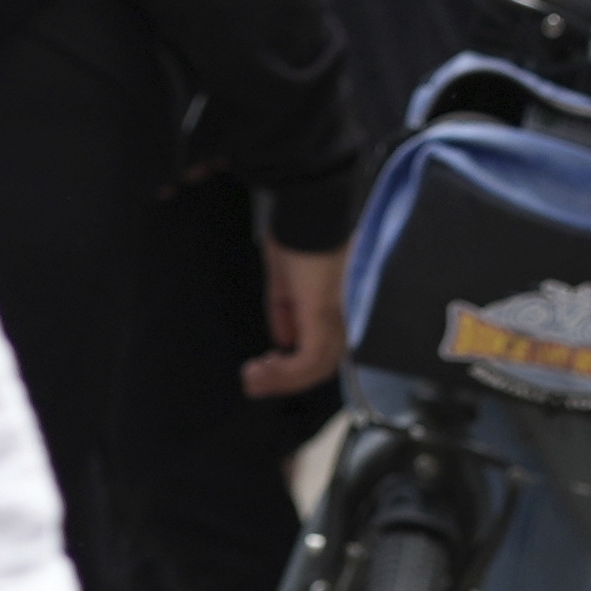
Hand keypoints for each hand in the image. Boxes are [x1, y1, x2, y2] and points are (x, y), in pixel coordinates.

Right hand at [243, 238, 349, 397]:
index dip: (294, 365)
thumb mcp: (283, 278)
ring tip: (253, 379)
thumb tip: (284, 342)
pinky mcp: (323, 314)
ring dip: (282, 380)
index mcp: (330, 304)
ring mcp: (333, 315)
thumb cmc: (296, 231)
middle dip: (285, 380)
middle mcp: (337, 313)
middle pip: (321, 364)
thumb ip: (285, 311)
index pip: (321, 348)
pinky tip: (263, 370)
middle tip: (253, 382)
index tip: (265, 365)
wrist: (307, 208)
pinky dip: (286, 372)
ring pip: (317, 367)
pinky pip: (310, 359)